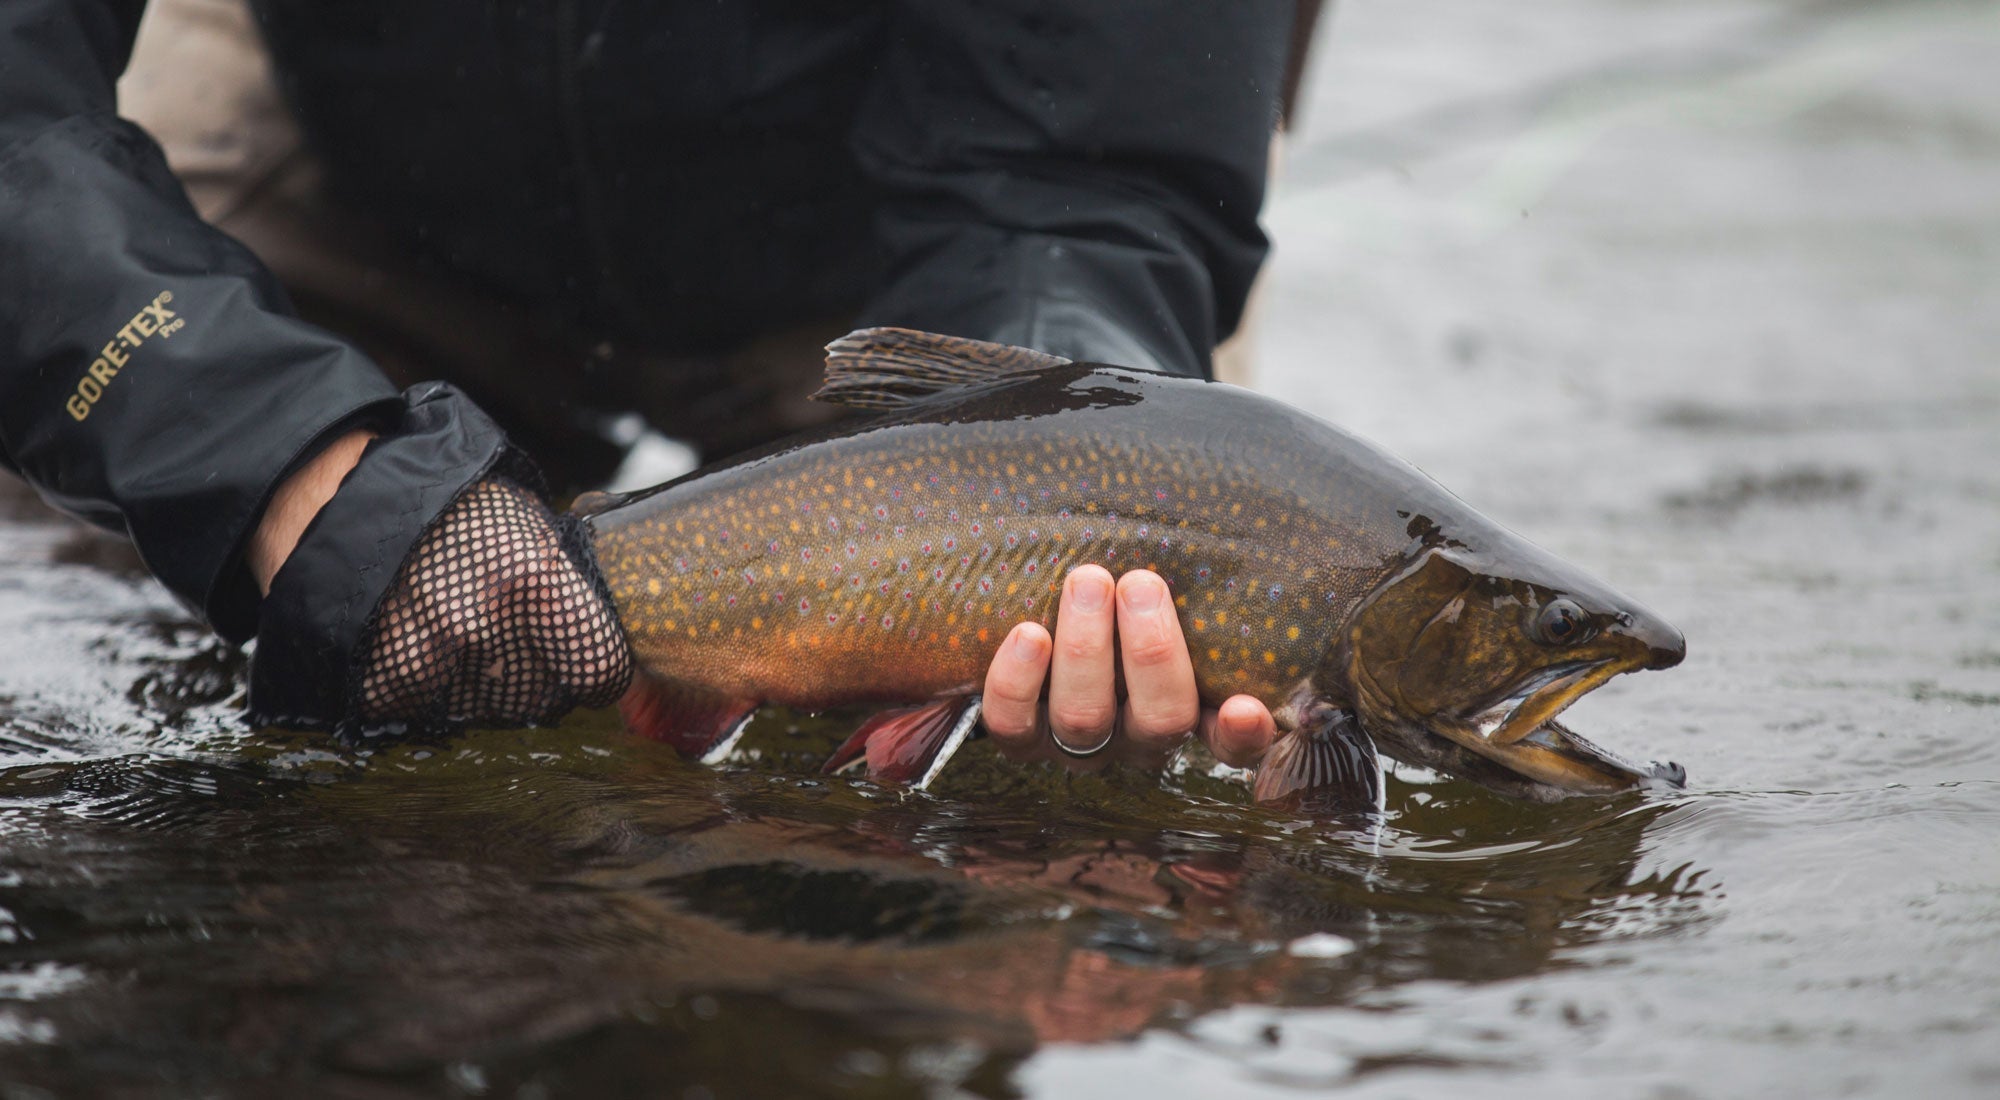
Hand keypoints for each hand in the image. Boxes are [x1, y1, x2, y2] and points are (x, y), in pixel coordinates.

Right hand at [250, 431, 628, 727]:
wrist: (337, 500)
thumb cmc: (448, 505)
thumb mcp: (525, 521)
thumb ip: (570, 576)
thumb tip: (612, 627)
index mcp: (530, 579)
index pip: (600, 671)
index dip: (599, 666)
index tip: (591, 657)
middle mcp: (480, 629)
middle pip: (546, 696)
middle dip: (539, 671)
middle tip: (512, 630)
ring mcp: (427, 664)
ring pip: (492, 707)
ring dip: (488, 681)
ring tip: (461, 626)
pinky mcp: (384, 687)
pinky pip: (434, 708)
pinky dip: (434, 686)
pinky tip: (424, 642)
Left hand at [980, 565, 1277, 771]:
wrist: (1024, 600)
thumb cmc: (1119, 582)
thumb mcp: (1162, 580)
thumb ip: (1195, 570)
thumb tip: (1250, 500)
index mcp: (1190, 707)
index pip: (1236, 741)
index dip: (1244, 735)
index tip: (1245, 708)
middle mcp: (1137, 734)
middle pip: (1162, 719)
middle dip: (1153, 652)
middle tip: (1142, 582)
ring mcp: (1076, 740)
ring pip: (1086, 718)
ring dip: (1086, 648)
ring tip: (1087, 581)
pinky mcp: (1017, 735)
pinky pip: (1012, 725)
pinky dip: (1017, 683)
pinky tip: (1028, 633)